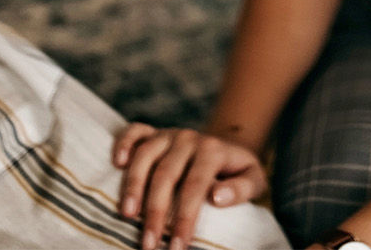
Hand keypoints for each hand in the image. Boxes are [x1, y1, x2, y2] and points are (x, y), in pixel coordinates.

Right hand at [113, 123, 266, 249]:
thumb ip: (241, 189)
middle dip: (155, 212)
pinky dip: (123, 143)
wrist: (227, 148)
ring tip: (127, 216)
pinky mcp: (153, 132)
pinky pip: (134, 131)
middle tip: (148, 244)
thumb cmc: (237, 172)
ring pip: (145, 156)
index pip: (195, 186)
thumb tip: (217, 198)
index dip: (185, 217)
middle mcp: (188, 139)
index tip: (176, 246)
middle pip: (166, 175)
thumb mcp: (253, 179)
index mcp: (213, 150)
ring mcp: (168, 134)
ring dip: (133, 186)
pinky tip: (116, 163)